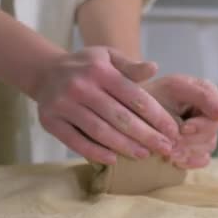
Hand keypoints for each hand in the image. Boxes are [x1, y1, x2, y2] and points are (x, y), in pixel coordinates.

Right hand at [32, 47, 179, 164]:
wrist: (45, 72)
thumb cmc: (86, 66)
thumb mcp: (108, 57)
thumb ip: (131, 66)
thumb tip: (154, 68)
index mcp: (100, 70)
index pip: (134, 96)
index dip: (156, 116)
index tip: (173, 131)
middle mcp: (81, 86)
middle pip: (120, 117)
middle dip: (146, 136)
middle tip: (165, 149)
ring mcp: (64, 105)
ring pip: (100, 131)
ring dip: (125, 146)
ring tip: (144, 155)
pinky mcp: (50, 121)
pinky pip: (75, 142)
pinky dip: (95, 152)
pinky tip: (113, 159)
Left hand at [143, 75, 217, 168]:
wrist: (131, 111)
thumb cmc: (151, 95)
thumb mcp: (173, 88)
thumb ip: (202, 96)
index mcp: (206, 91)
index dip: (202, 124)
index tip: (184, 128)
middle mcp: (209, 111)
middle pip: (213, 132)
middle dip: (191, 140)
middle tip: (171, 145)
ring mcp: (205, 130)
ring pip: (208, 146)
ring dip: (187, 151)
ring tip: (168, 152)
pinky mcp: (198, 147)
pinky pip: (203, 159)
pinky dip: (188, 160)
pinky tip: (174, 159)